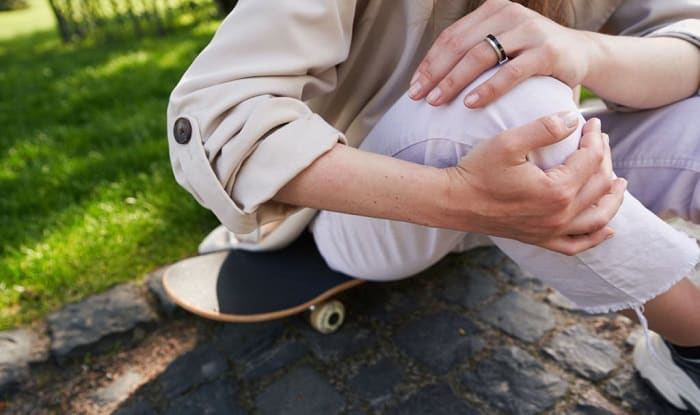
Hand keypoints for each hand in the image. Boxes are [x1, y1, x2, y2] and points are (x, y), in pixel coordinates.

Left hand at [409, 0, 593, 107]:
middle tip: (419, 97)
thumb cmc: (532, 56)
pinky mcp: (546, 51)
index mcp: (492, 11)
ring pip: (480, 56)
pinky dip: (488, 89)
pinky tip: (470, 104)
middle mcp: (508, 14)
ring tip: (437, 101)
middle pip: (460, 45)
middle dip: (435, 73)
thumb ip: (474, 52)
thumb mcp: (501, 46)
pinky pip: (510, 72)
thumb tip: (431, 78)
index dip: (429, 62)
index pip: (451, 37)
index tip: (414, 87)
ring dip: (454, 81)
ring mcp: (529, 30)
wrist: (581, 54)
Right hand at [442, 113, 625, 255]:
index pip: (590, 160)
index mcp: (556, 190)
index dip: (594, 138)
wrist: (454, 202)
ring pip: (596, 218)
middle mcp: (559, 215)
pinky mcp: (539, 239)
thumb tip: (574, 119)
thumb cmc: (478, 170)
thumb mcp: (509, 142)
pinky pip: (576, 245)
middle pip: (598, 185)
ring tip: (619, 183)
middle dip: (604, 159)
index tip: (591, 122)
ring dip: (612, 199)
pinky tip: (606, 229)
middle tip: (600, 141)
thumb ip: (544, 128)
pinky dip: (595, 238)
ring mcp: (550, 231)